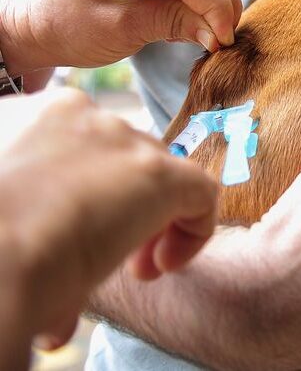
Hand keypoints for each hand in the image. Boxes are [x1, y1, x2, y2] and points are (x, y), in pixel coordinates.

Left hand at [0, 0, 242, 74]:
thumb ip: (172, 23)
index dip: (213, 5)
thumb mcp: (120, 29)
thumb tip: (218, 34)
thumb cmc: (68, 26)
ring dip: (218, 2)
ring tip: (219, 35)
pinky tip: (203, 23)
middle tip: (227, 41)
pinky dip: (205, 0)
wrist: (38, 26)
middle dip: (221, 3)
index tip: (226, 39)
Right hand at [0, 88, 217, 350]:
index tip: (69, 231)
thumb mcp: (11, 205)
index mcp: (35, 117)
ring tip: (130, 267)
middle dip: (116, 204)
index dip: (83, 187)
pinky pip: (199, 192)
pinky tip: (162, 266)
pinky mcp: (157, 172)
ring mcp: (120, 139)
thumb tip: (53, 264)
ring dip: (148, 219)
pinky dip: (192, 229)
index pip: (79, 142)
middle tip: (97, 255)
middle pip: (120, 156)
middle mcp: (79, 115)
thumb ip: (37, 207)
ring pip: (157, 171)